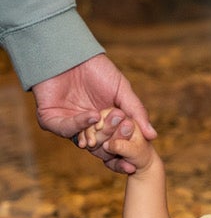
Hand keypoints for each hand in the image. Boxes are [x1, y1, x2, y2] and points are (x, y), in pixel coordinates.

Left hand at [33, 53, 156, 173]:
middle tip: (124, 143)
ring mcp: (68, 125)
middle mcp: (86, 128)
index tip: (133, 164)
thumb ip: (137, 113)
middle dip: (112, 148)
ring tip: (107, 121)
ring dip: (97, 135)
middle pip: (100, 148)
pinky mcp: (50, 120)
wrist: (71, 53)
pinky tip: (93, 115)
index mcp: (105, 123)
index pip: (115, 145)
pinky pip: (66, 130)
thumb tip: (153, 136)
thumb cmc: (98, 70)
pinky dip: (80, 125)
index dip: (123, 155)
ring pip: (84, 141)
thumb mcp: (123, 92)